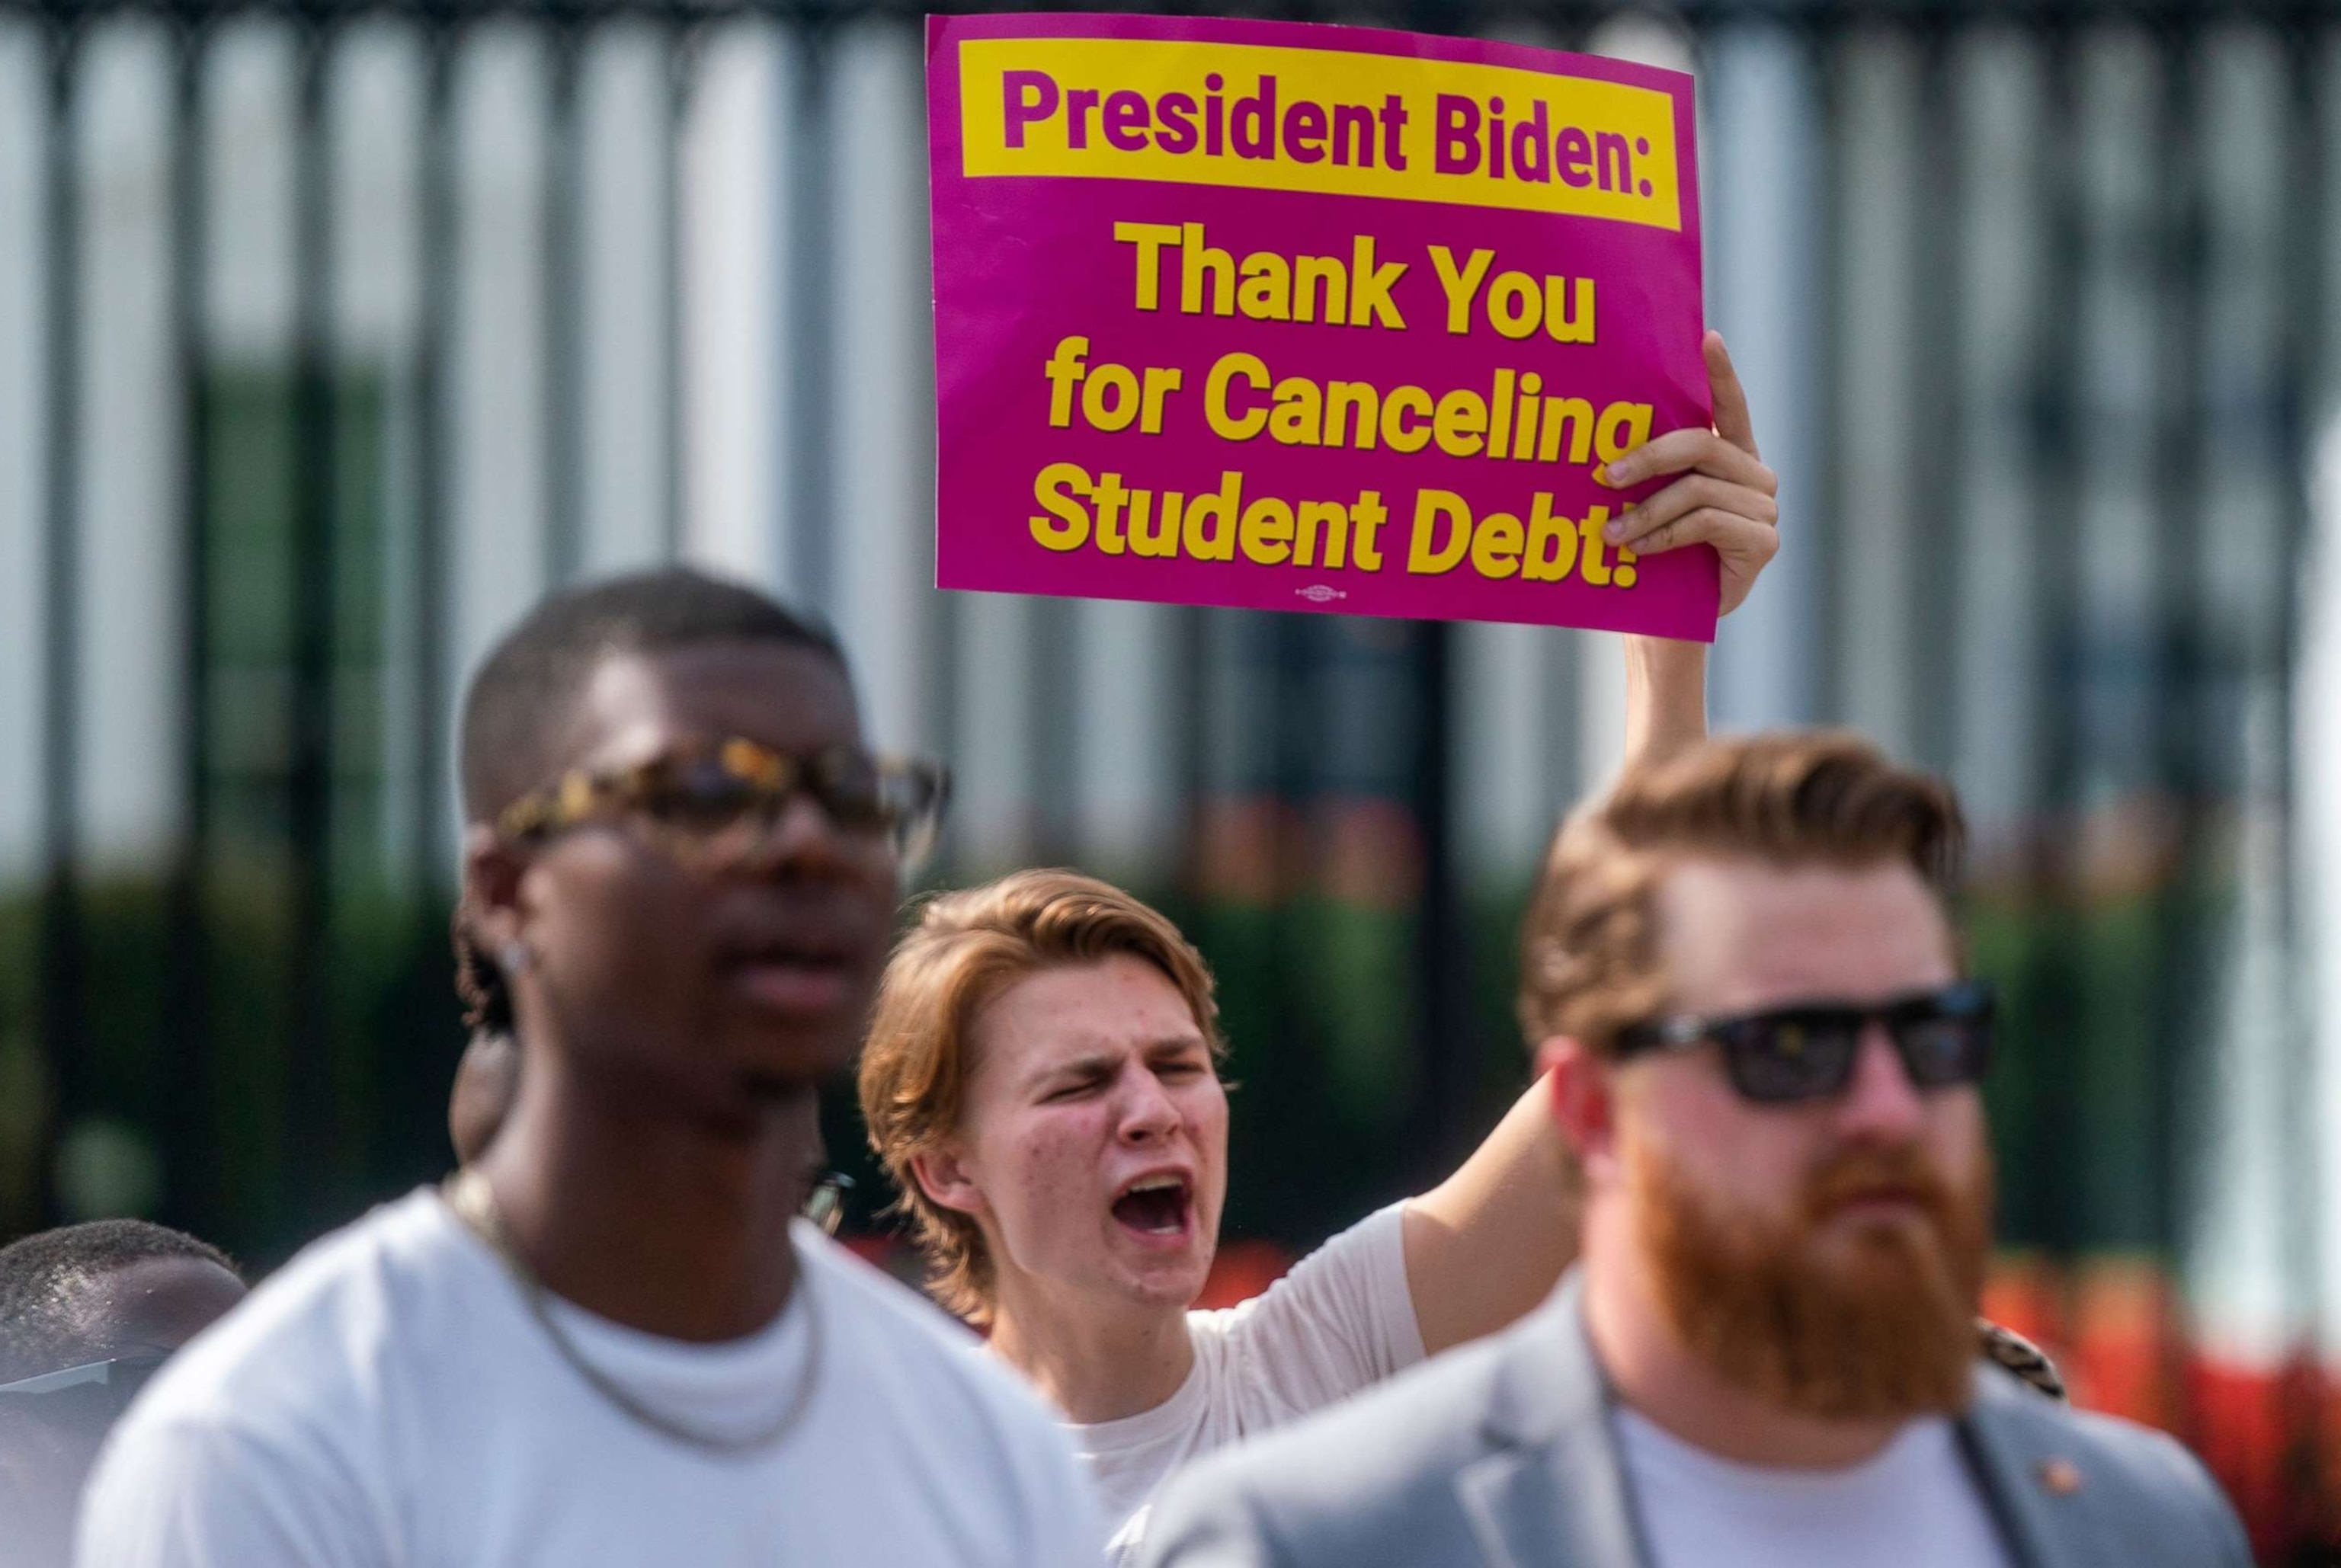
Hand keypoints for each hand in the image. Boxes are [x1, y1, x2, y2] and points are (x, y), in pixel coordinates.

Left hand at [1597, 331, 1778, 617]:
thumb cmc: (1650, 558)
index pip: (1730, 405)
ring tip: (1611, 532)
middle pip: (1702, 444)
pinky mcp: (1764, 542)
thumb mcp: (1647, 504)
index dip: (1721, 372)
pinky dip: (1665, 535)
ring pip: (1698, 489)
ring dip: (1646, 511)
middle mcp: (1755, 474)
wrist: (1665, 624)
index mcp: (1731, 455)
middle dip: (1647, 455)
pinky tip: (1638, 550)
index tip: (1707, 337)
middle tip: (1605, 474)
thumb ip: (1648, 471)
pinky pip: (1708, 521)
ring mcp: (1765, 508)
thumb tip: (1605, 443)